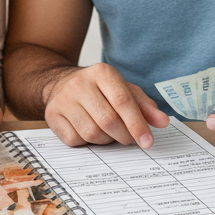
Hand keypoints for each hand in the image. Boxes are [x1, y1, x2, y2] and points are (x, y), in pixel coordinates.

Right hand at [43, 64, 169, 147]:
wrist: (62, 84)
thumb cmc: (100, 90)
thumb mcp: (124, 91)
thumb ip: (145, 106)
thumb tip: (162, 122)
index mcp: (102, 72)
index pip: (123, 101)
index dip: (137, 124)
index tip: (148, 142)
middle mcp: (80, 83)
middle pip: (108, 120)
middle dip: (124, 135)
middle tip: (129, 139)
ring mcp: (64, 99)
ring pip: (92, 133)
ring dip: (105, 140)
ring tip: (108, 133)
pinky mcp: (52, 115)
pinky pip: (75, 140)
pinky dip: (86, 142)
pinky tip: (88, 132)